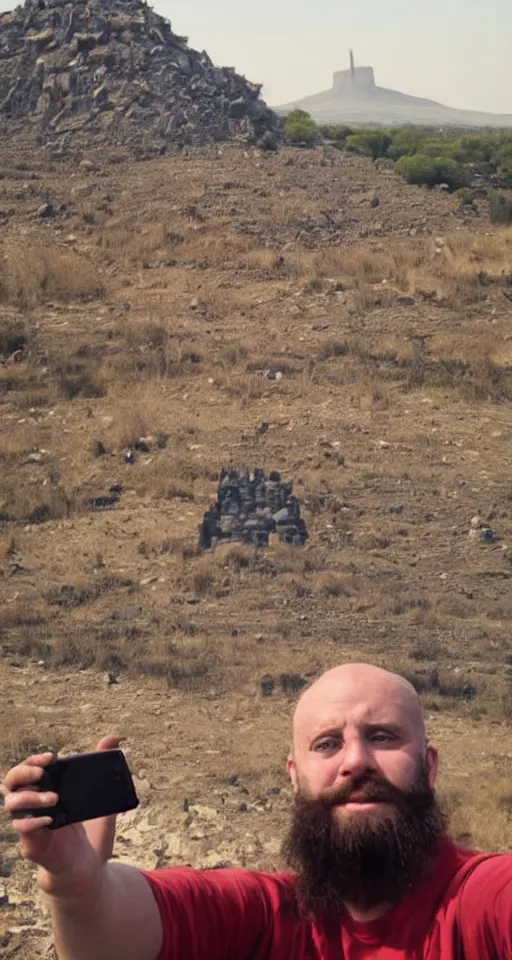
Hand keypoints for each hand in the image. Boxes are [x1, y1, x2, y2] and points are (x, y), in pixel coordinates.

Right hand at [1, 735, 120, 896]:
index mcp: (44, 792)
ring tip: (54, 798)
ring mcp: (30, 826)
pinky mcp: (32, 846)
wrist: (89, 867)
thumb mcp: (100, 798)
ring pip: (11, 806)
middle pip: (11, 783)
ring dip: (30, 798)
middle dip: (23, 773)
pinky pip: (22, 831)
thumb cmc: (90, 832)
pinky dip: (33, 823)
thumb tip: (113, 738)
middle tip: (42, 773)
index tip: (52, 757)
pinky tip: (49, 819)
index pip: (27, 770)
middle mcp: (32, 806)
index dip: (33, 761)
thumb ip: (102, 771)